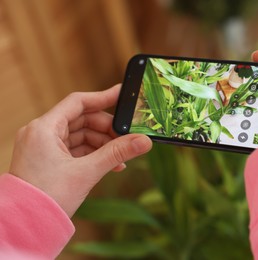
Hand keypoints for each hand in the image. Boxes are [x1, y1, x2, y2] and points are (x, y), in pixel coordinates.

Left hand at [9, 85, 151, 216]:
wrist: (26, 226)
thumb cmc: (48, 198)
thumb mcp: (87, 172)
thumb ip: (117, 153)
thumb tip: (144, 141)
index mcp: (44, 128)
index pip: (78, 102)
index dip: (102, 98)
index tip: (122, 95)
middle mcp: (42, 133)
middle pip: (82, 120)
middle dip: (107, 130)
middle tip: (127, 139)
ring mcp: (44, 146)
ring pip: (81, 135)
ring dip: (103, 145)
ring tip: (121, 158)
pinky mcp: (49, 159)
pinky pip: (75, 149)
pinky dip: (93, 154)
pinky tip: (110, 165)